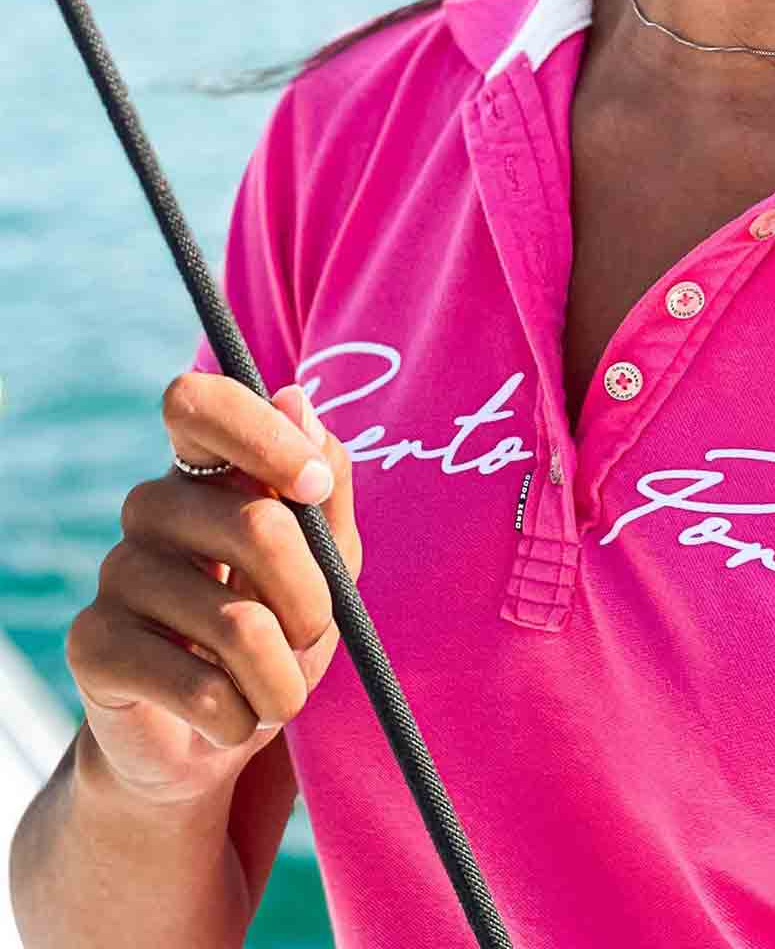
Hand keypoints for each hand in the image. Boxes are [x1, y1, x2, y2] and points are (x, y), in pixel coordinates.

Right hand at [65, 371, 360, 806]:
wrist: (213, 733)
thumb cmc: (278, 631)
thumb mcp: (326, 558)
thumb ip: (324, 481)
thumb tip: (295, 397)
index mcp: (206, 471)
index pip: (199, 401)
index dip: (262, 435)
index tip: (311, 488)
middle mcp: (151, 508)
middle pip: (255, 525)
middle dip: (313, 597)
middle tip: (316, 634)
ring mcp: (116, 573)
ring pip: (238, 621)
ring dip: (283, 677)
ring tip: (276, 692)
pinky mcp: (91, 644)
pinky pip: (198, 685)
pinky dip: (240, 715)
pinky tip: (230, 718)